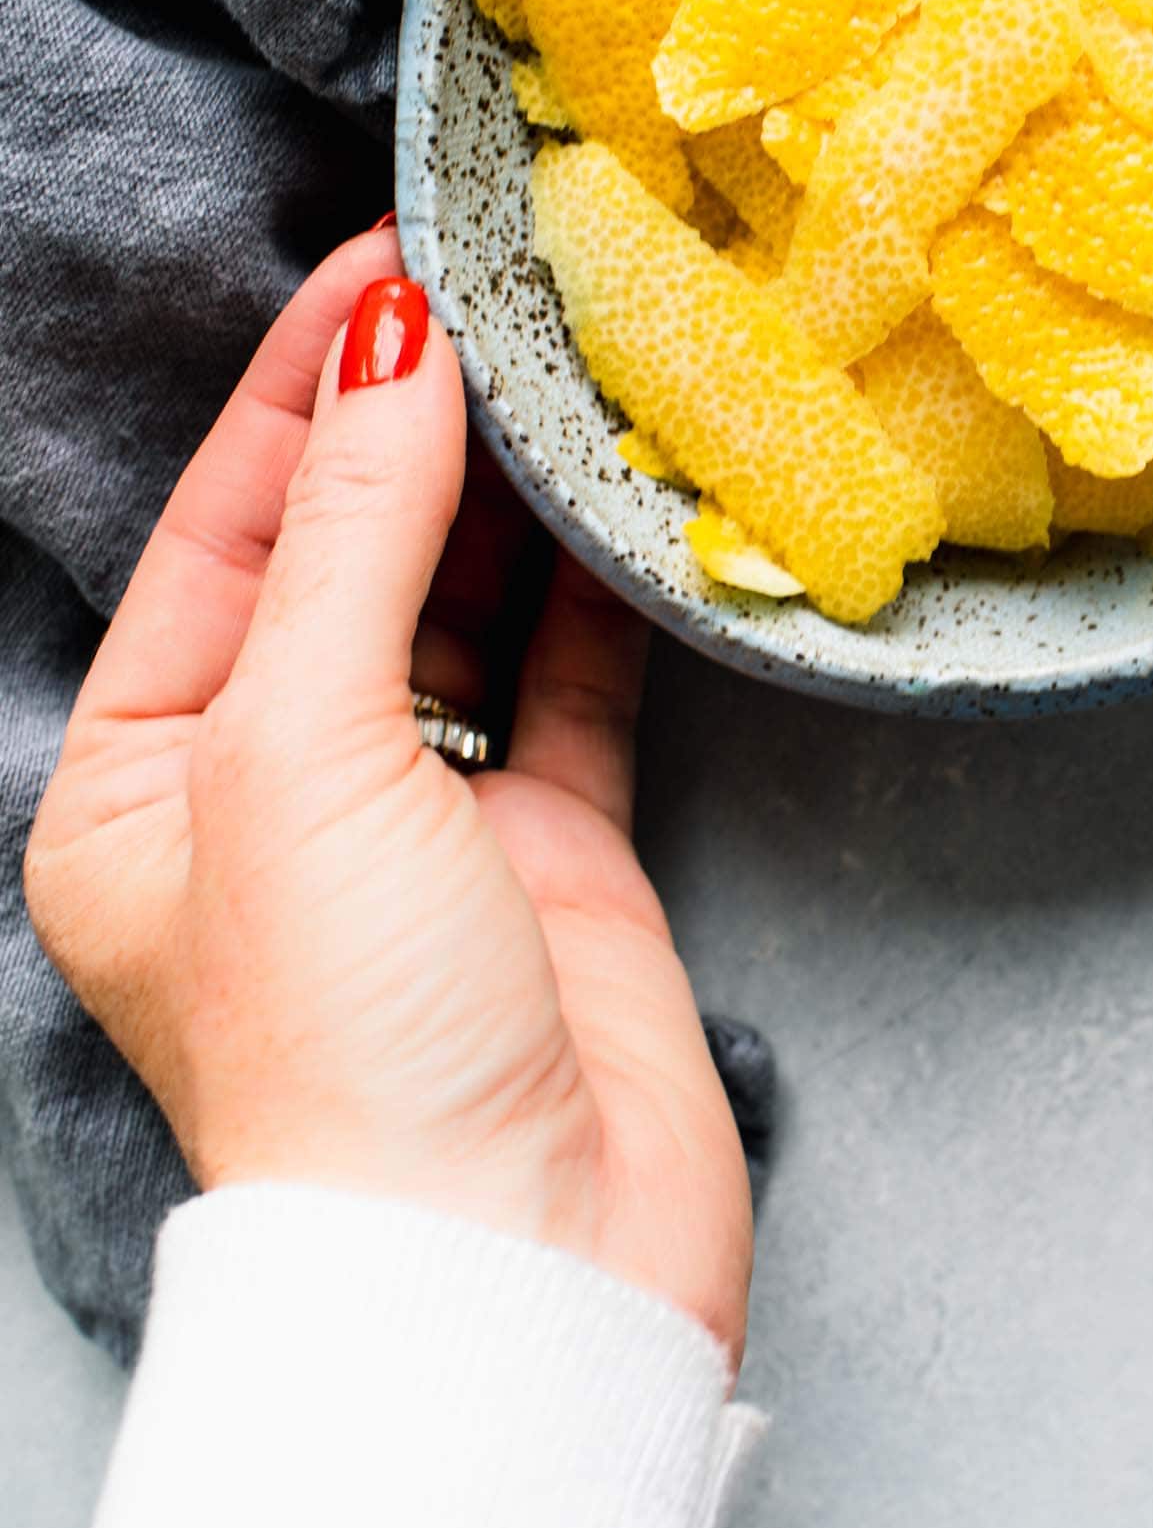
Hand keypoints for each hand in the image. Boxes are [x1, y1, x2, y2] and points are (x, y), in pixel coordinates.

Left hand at [24, 227, 751, 1361]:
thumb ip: (353, 536)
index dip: (299, 394)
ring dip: (512, 494)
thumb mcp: (302, 753)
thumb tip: (390, 347)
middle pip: (343, 560)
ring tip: (572, 354)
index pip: (222, 535)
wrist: (518, 1263)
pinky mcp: (552, 858)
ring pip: (467, 611)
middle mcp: (274, 796)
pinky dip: (602, 592)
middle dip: (410, 427)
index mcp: (145, 784)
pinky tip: (631, 488)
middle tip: (496, 282)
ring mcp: (420, 826)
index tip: (387, 264)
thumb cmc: (346, 1040)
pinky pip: (575, 687)